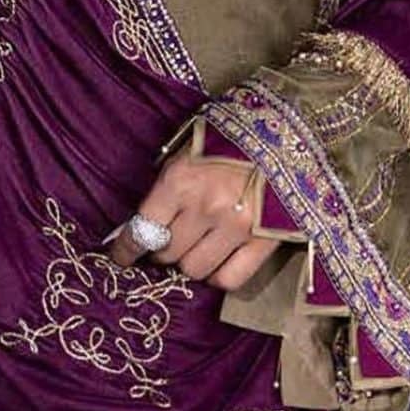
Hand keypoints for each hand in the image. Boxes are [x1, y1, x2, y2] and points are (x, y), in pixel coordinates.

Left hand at [105, 147, 281, 291]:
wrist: (290, 132)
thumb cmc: (231, 136)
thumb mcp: (189, 147)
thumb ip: (166, 182)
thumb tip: (143, 219)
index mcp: (181, 180)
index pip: (141, 229)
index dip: (126, 249)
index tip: (120, 257)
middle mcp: (205, 208)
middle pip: (167, 253)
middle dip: (162, 251)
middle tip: (168, 242)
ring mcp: (236, 229)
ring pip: (195, 269)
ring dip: (189, 263)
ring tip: (194, 249)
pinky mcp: (264, 243)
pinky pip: (230, 279)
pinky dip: (217, 276)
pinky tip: (216, 263)